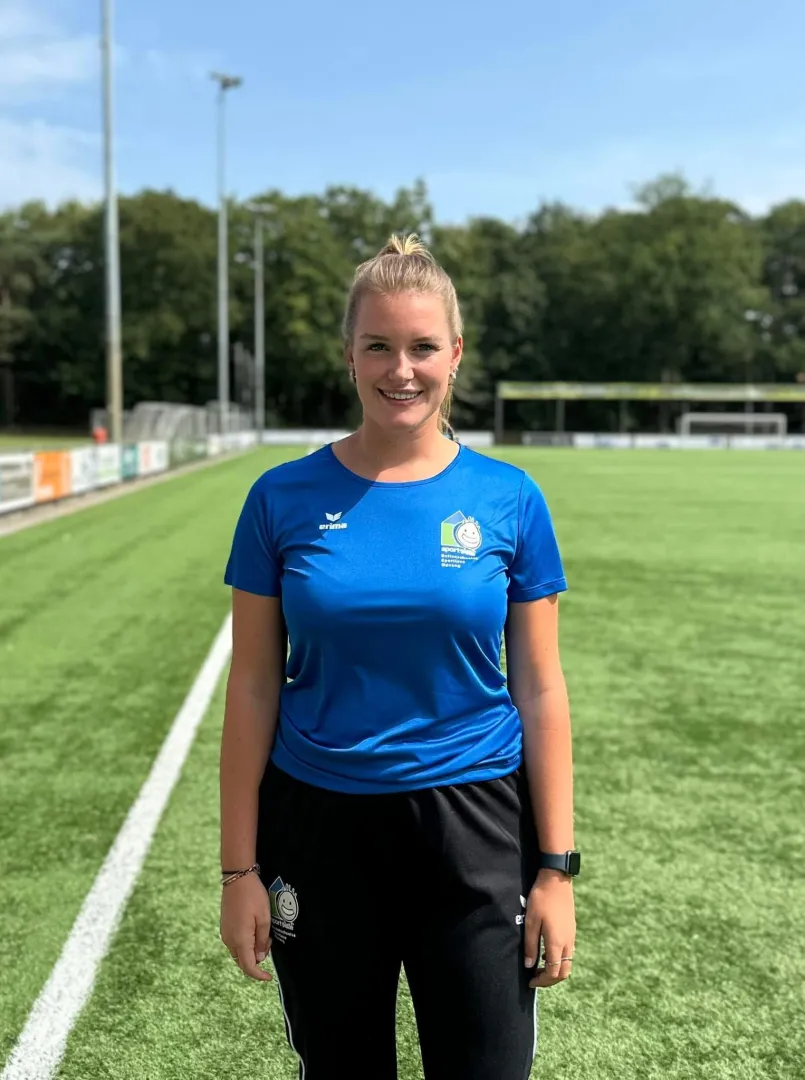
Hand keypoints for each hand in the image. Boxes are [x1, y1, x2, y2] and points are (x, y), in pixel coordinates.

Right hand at [220, 873, 272, 981]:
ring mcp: (225, 933)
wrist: (237, 878)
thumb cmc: (253, 896)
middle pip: (242, 961)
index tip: (269, 978)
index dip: (258, 975)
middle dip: (257, 960)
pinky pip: (235, 943)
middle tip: (268, 943)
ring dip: (251, 951)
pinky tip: (254, 930)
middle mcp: (229, 940)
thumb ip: (262, 940)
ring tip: (263, 934)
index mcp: (240, 939)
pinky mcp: (225, 927)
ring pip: (238, 953)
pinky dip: (245, 944)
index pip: (248, 967)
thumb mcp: (264, 918)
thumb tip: (260, 957)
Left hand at [524, 869, 575, 988]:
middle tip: (536, 978)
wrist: (556, 879)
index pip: (553, 973)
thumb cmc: (541, 899)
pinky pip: (569, 952)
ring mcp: (572, 936)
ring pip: (568, 962)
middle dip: (550, 980)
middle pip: (564, 972)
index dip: (542, 981)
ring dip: (555, 969)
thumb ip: (530, 946)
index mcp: (557, 943)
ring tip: (540, 966)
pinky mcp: (572, 929)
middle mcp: (568, 942)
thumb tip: (529, 966)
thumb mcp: (531, 922)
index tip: (530, 982)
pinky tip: (546, 951)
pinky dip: (559, 959)